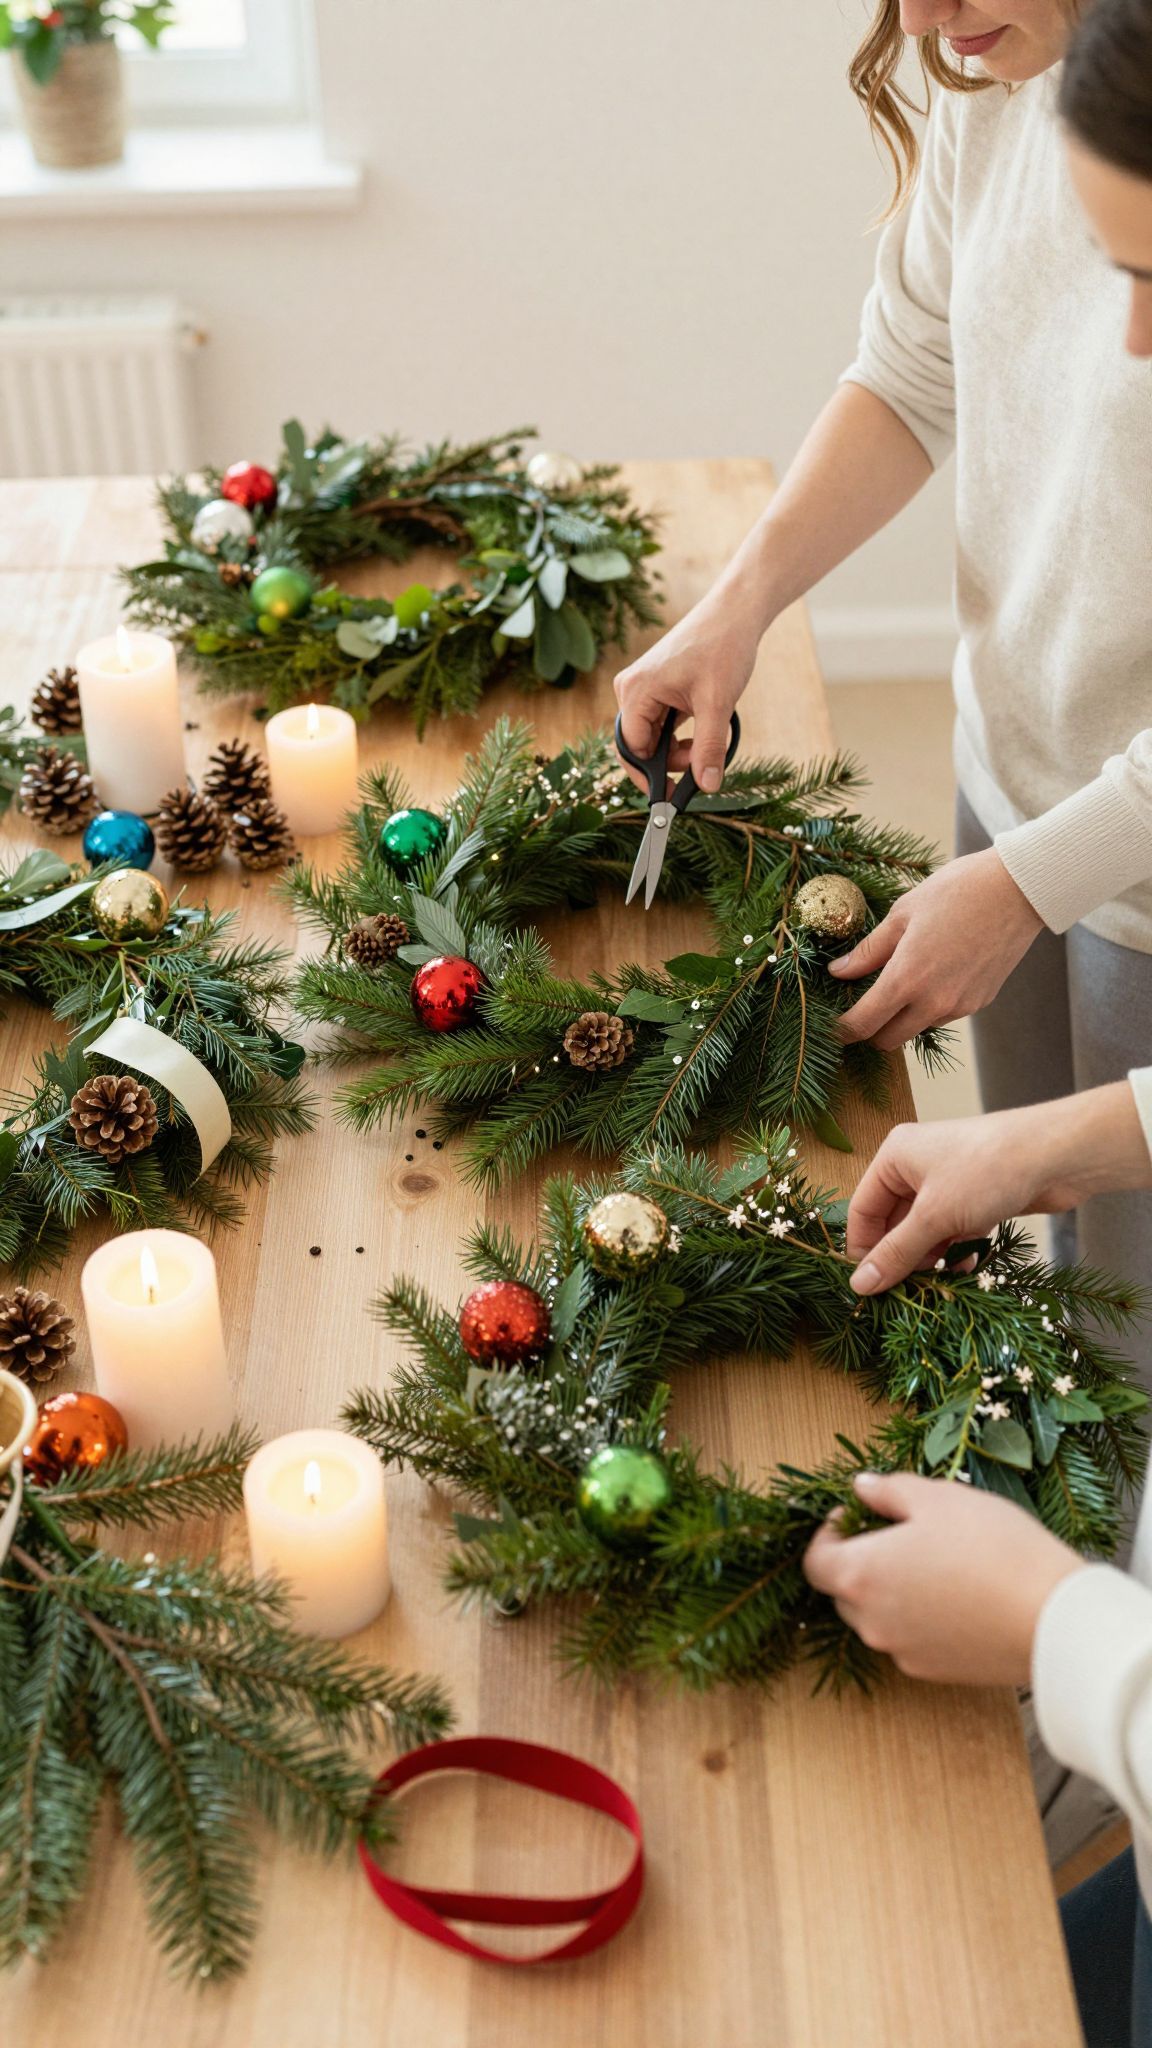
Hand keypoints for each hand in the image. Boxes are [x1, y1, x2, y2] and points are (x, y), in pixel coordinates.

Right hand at [613, 590, 761, 795]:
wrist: (735, 613)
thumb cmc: (723, 648)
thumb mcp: (718, 704)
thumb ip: (709, 748)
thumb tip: (706, 786)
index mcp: (636, 691)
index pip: (632, 749)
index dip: (652, 776)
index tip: (675, 796)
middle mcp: (631, 689)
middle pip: (638, 746)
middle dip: (667, 762)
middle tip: (700, 769)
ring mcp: (642, 688)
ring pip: (652, 737)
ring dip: (678, 749)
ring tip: (709, 742)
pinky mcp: (656, 688)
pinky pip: (660, 724)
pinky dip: (680, 736)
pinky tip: (705, 729)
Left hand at [803, 1471, 1082, 1684]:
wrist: (1053, 1618)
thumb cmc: (993, 1547)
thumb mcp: (939, 1498)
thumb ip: (889, 1490)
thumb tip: (861, 1488)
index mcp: (862, 1575)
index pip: (815, 1561)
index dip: (828, 1534)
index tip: (857, 1515)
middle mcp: (871, 1621)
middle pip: (844, 1590)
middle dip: (861, 1561)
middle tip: (900, 1534)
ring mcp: (901, 1651)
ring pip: (878, 1616)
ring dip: (891, 1590)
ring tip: (936, 1562)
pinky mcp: (934, 1672)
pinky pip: (909, 1638)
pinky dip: (919, 1617)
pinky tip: (958, 1595)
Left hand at [830, 848, 1044, 1049]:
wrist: (1018, 889)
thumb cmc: (957, 891)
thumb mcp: (902, 914)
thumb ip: (869, 951)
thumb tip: (839, 971)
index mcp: (907, 979)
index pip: (863, 1025)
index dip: (841, 1031)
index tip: (832, 1026)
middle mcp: (933, 1003)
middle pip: (888, 1041)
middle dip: (870, 1029)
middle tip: (862, 1003)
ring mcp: (960, 1006)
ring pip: (917, 1027)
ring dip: (903, 1015)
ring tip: (905, 976)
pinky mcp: (980, 1002)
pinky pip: (944, 1014)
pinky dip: (931, 1004)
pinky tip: (936, 970)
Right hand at [846, 1082, 1151, 1292]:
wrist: (1058, 1156)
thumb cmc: (987, 1172)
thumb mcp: (934, 1217)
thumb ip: (896, 1253)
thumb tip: (859, 1286)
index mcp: (895, 1157)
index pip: (863, 1209)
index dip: (863, 1248)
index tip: (868, 1288)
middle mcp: (918, 1166)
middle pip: (895, 1222)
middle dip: (900, 1256)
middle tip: (904, 1293)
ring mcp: (950, 1183)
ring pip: (926, 1230)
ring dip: (930, 1258)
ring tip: (935, 1287)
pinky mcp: (978, 1198)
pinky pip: (955, 1231)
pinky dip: (957, 1251)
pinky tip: (964, 1270)